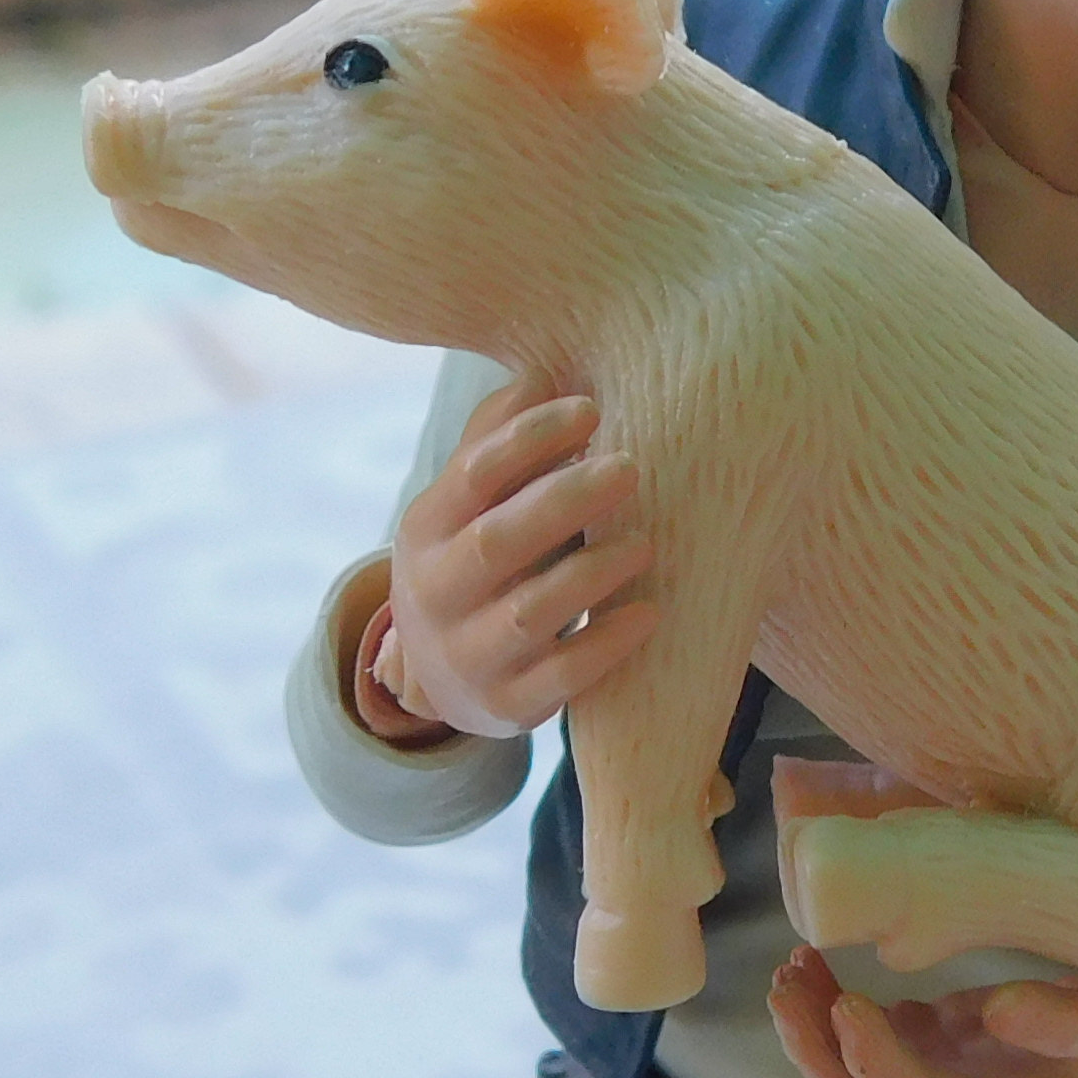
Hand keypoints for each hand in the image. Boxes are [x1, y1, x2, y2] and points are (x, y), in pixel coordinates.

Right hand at [366, 374, 655, 740]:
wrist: (443, 677)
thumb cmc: (478, 561)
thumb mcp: (468, 505)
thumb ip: (498, 441)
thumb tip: (542, 371)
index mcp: (426, 527)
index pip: (473, 474)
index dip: (530, 439)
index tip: (591, 410)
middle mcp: (433, 593)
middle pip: (498, 542)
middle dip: (566, 502)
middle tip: (632, 468)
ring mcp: (467, 656)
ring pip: (531, 614)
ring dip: (592, 575)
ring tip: (647, 542)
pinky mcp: (507, 705)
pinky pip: (563, 678)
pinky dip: (608, 644)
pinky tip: (652, 612)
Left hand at [770, 944, 1077, 1077]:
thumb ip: (1064, 1021)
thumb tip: (1000, 1009)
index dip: (873, 1059)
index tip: (847, 1002)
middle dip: (817, 1047)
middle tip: (789, 982)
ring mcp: (933, 1075)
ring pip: (848, 1071)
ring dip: (812, 1028)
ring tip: (793, 967)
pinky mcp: (927, 1044)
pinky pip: (860, 1038)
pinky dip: (828, 1006)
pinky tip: (815, 960)